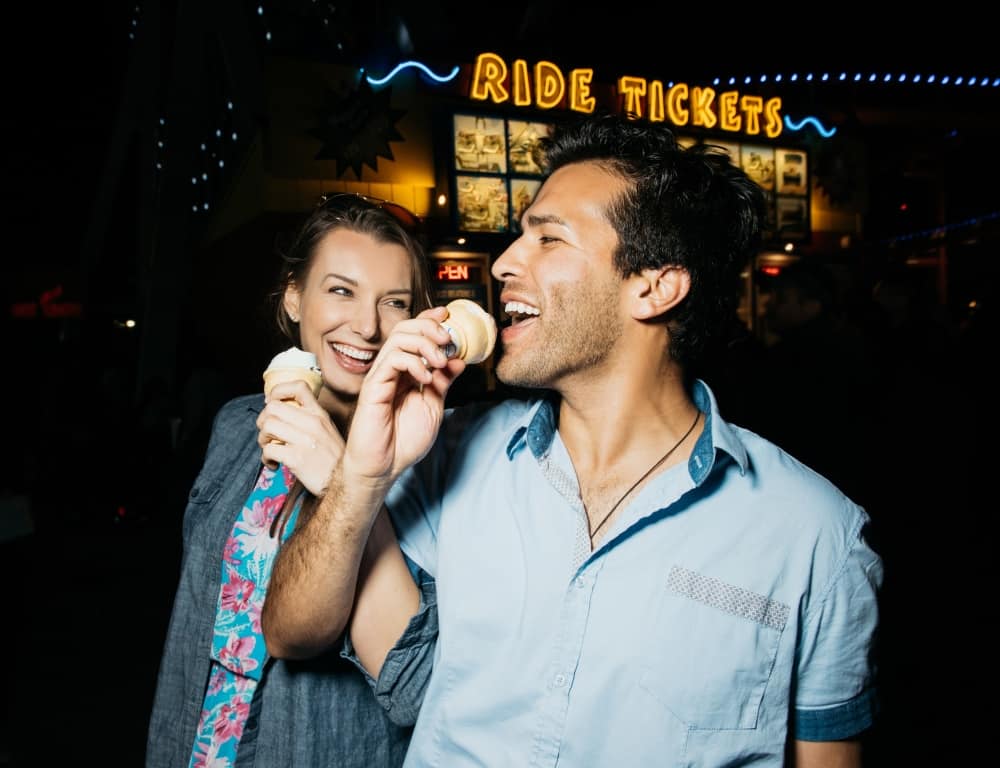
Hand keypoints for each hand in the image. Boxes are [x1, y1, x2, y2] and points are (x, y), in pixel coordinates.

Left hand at [256, 380, 344, 495]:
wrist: (345, 483)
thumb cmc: (334, 460)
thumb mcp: (328, 431)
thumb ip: (311, 419)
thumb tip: (285, 413)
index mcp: (320, 414)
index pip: (298, 387)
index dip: (278, 391)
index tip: (271, 402)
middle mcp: (312, 423)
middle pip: (273, 407)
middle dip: (263, 420)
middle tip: (267, 432)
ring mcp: (304, 440)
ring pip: (267, 426)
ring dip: (262, 439)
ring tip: (269, 447)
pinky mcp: (296, 458)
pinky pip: (268, 450)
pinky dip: (266, 458)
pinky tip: (273, 464)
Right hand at [344, 306, 465, 487]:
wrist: (384, 467)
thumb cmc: (403, 441)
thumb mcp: (433, 407)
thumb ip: (443, 382)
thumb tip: (458, 360)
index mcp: (406, 372)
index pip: (414, 335)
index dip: (429, 320)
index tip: (447, 315)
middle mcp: (392, 369)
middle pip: (405, 328)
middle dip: (429, 327)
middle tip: (448, 339)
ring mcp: (381, 376)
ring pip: (398, 339)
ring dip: (424, 344)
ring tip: (439, 361)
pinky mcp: (373, 386)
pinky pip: (392, 360)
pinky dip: (413, 362)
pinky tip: (424, 378)